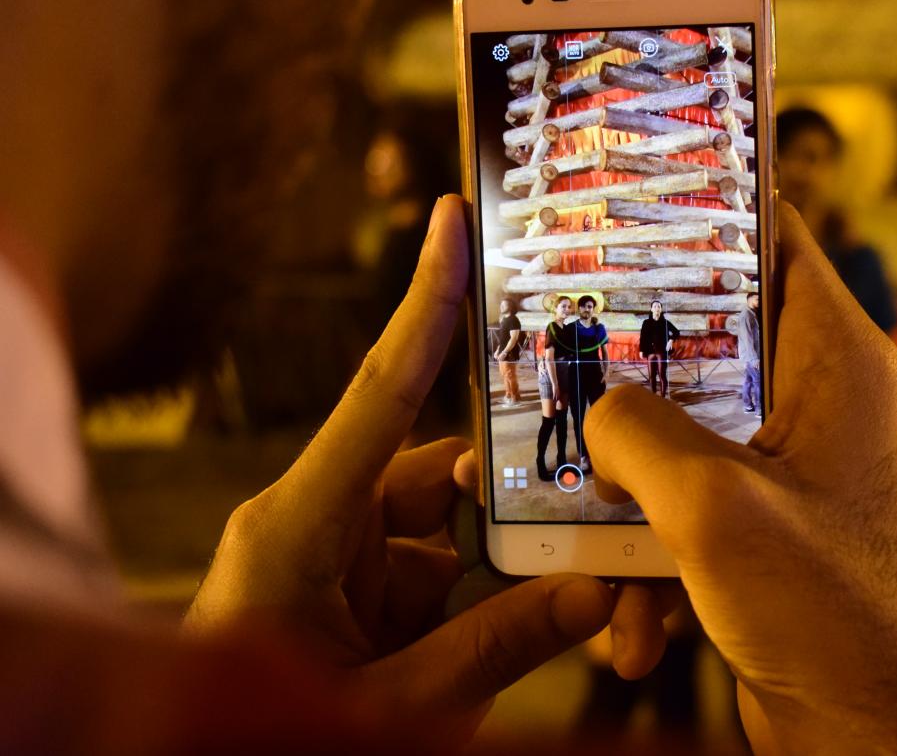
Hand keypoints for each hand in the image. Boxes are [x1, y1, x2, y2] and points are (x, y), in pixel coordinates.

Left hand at [186, 196, 669, 748]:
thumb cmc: (266, 739)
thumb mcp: (392, 703)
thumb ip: (495, 648)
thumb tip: (597, 595)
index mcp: (299, 523)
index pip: (380, 392)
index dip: (423, 302)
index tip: (452, 222)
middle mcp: (319, 522)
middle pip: (441, 472)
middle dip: (517, 490)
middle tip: (600, 494)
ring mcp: (337, 559)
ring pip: (451, 529)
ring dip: (507, 562)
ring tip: (579, 591)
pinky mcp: (354, 594)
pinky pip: (438, 572)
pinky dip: (487, 598)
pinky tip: (535, 625)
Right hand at [586, 203, 896, 755]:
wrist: (862, 732)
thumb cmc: (826, 611)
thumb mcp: (711, 505)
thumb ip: (636, 433)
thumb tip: (595, 412)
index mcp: (832, 356)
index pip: (771, 235)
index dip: (699, 210)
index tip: (621, 205)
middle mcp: (813, 396)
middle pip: (700, 338)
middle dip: (626, 373)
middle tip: (559, 374)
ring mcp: (784, 462)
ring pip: (673, 433)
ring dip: (623, 499)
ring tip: (599, 558)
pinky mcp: (757, 522)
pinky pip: (678, 508)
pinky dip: (647, 563)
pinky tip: (635, 627)